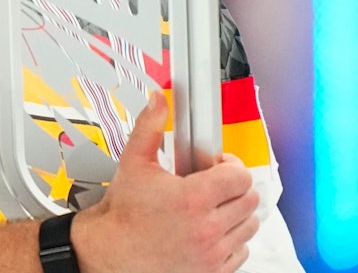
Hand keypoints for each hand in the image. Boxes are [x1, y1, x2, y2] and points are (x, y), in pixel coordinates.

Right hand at [72, 92, 260, 272]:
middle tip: (215, 187)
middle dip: (234, 189)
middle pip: (249, 200)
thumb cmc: (122, 215)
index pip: (240, 176)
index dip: (230, 167)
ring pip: (249, 225)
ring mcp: (211, 255)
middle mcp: (206, 230)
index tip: (218, 168)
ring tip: (212, 209)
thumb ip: (149, 127)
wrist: (108, 255)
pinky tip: (210, 232)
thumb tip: (158, 102)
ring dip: (235, 214)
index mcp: (192, 199)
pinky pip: (241, 252)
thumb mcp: (133, 164)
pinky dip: (231, 241)